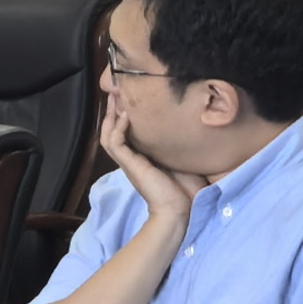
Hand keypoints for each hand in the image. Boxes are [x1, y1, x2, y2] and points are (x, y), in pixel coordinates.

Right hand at [100, 96, 189, 225]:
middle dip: (112, 111)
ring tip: (115, 98)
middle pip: (111, 131)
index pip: (124, 133)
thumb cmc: (184, 191)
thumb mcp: (182, 161)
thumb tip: (194, 128)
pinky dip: (118, 128)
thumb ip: (180, 146)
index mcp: (141, 158)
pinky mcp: (129, 165)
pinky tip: (125, 116)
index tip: (128, 100)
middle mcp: (131, 159)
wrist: (177, 211)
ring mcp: (128, 162)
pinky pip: (116, 143)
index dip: (122, 117)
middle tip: (116, 92)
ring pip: (108, 135)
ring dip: (110, 116)